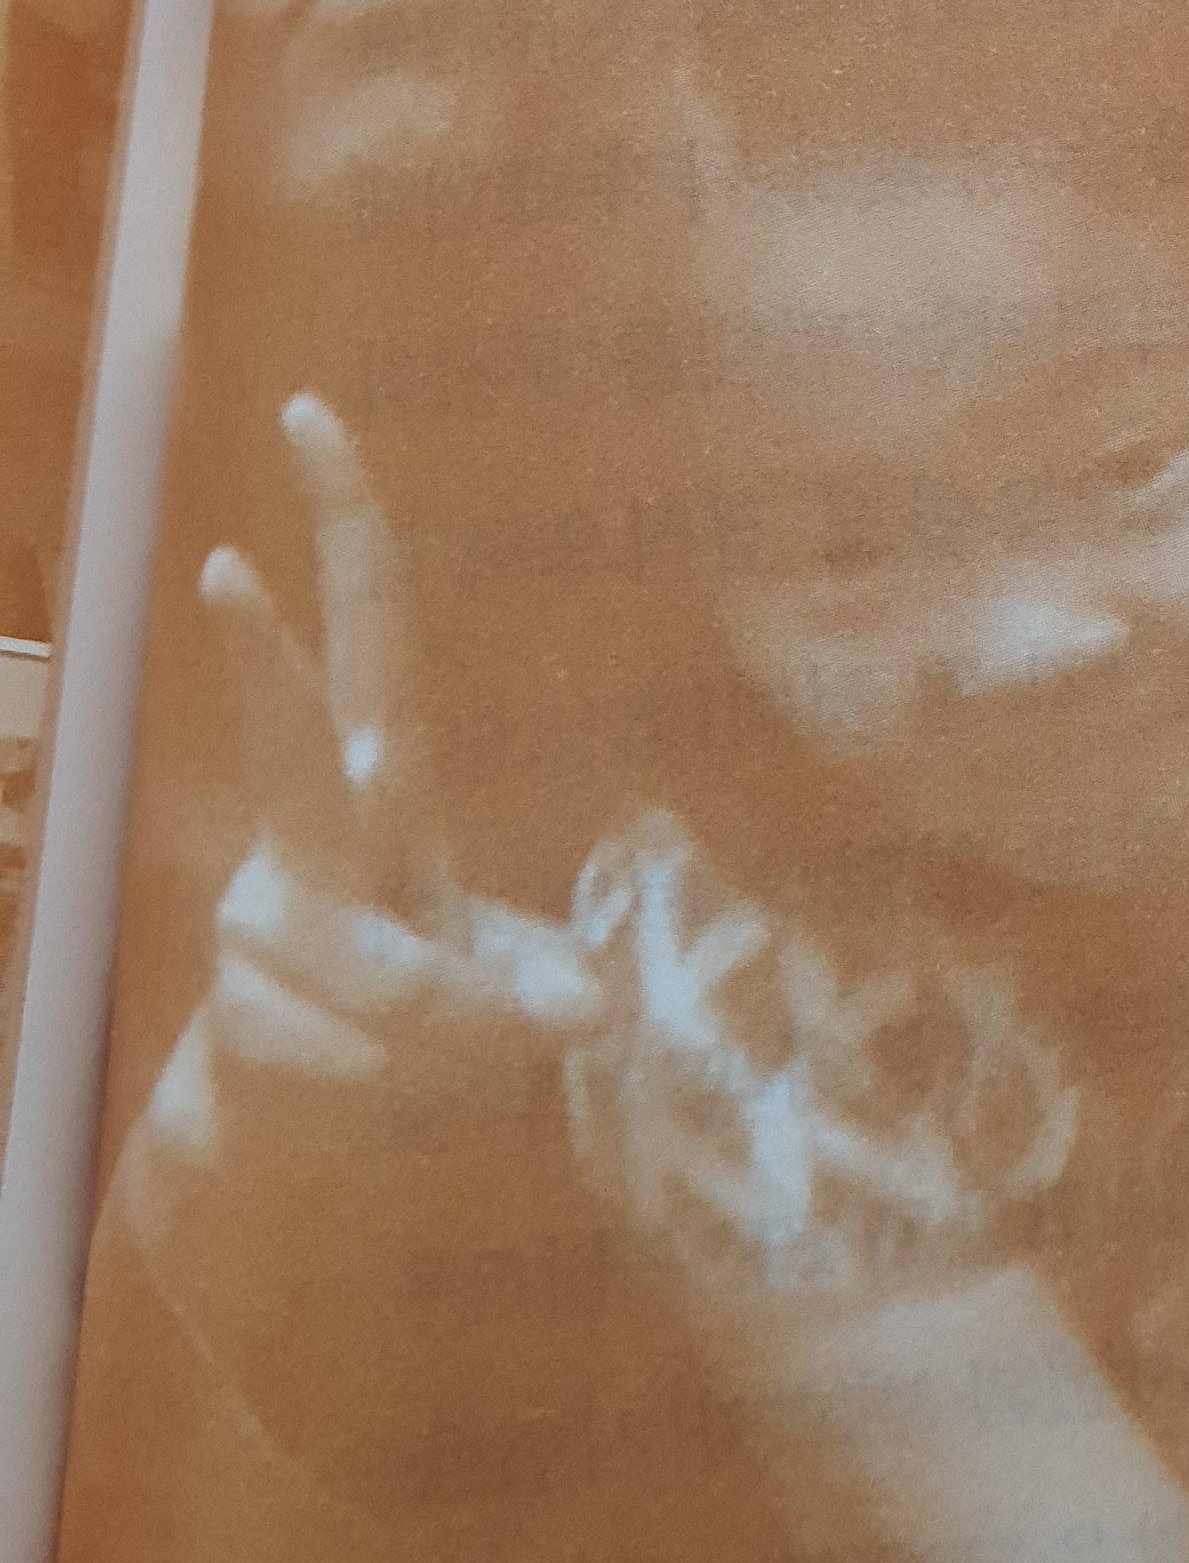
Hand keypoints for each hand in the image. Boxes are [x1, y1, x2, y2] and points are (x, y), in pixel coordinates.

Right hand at [121, 397, 594, 1476]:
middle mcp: (304, 840)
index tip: (313, 412)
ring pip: (392, 977)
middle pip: (285, 738)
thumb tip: (587, 1008)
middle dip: (261, 663)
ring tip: (446, 1063)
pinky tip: (381, 1098)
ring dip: (455, 1039)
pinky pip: (376, 1060)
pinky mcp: (246, 1016)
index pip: (371, 634)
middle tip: (226, 572)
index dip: (346, 525)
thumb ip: (535, 985)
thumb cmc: (415, 1030)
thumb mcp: (499, 987)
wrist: (285, 1150)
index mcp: (373, 789)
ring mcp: (264, 925)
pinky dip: (419, 1091)